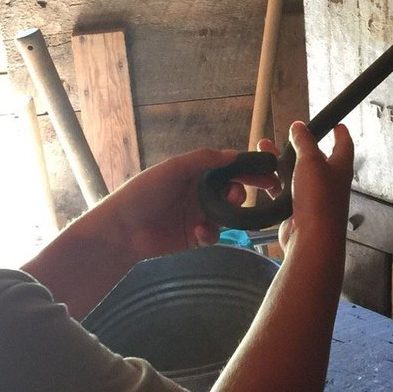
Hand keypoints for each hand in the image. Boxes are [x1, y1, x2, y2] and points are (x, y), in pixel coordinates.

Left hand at [75, 148, 277, 264]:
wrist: (122, 230)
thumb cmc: (144, 193)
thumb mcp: (172, 169)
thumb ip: (203, 159)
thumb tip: (234, 154)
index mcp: (196, 173)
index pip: (229, 168)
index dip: (250, 170)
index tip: (270, 174)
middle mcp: (200, 192)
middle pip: (233, 191)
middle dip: (242, 193)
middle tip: (244, 197)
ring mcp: (198, 215)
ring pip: (227, 215)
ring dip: (228, 214)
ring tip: (218, 215)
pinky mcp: (195, 237)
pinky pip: (214, 235)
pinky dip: (212, 234)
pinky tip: (200, 233)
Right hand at [276, 122, 353, 255]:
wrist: (311, 239)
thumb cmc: (320, 202)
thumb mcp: (311, 161)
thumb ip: (304, 141)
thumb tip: (299, 126)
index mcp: (340, 168)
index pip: (344, 145)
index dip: (341, 133)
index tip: (337, 124)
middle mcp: (329, 182)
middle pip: (316, 158)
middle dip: (301, 146)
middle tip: (290, 136)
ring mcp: (313, 197)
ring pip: (295, 173)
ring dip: (281, 161)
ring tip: (264, 149)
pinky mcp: (297, 209)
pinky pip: (284, 191)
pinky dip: (273, 182)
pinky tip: (262, 176)